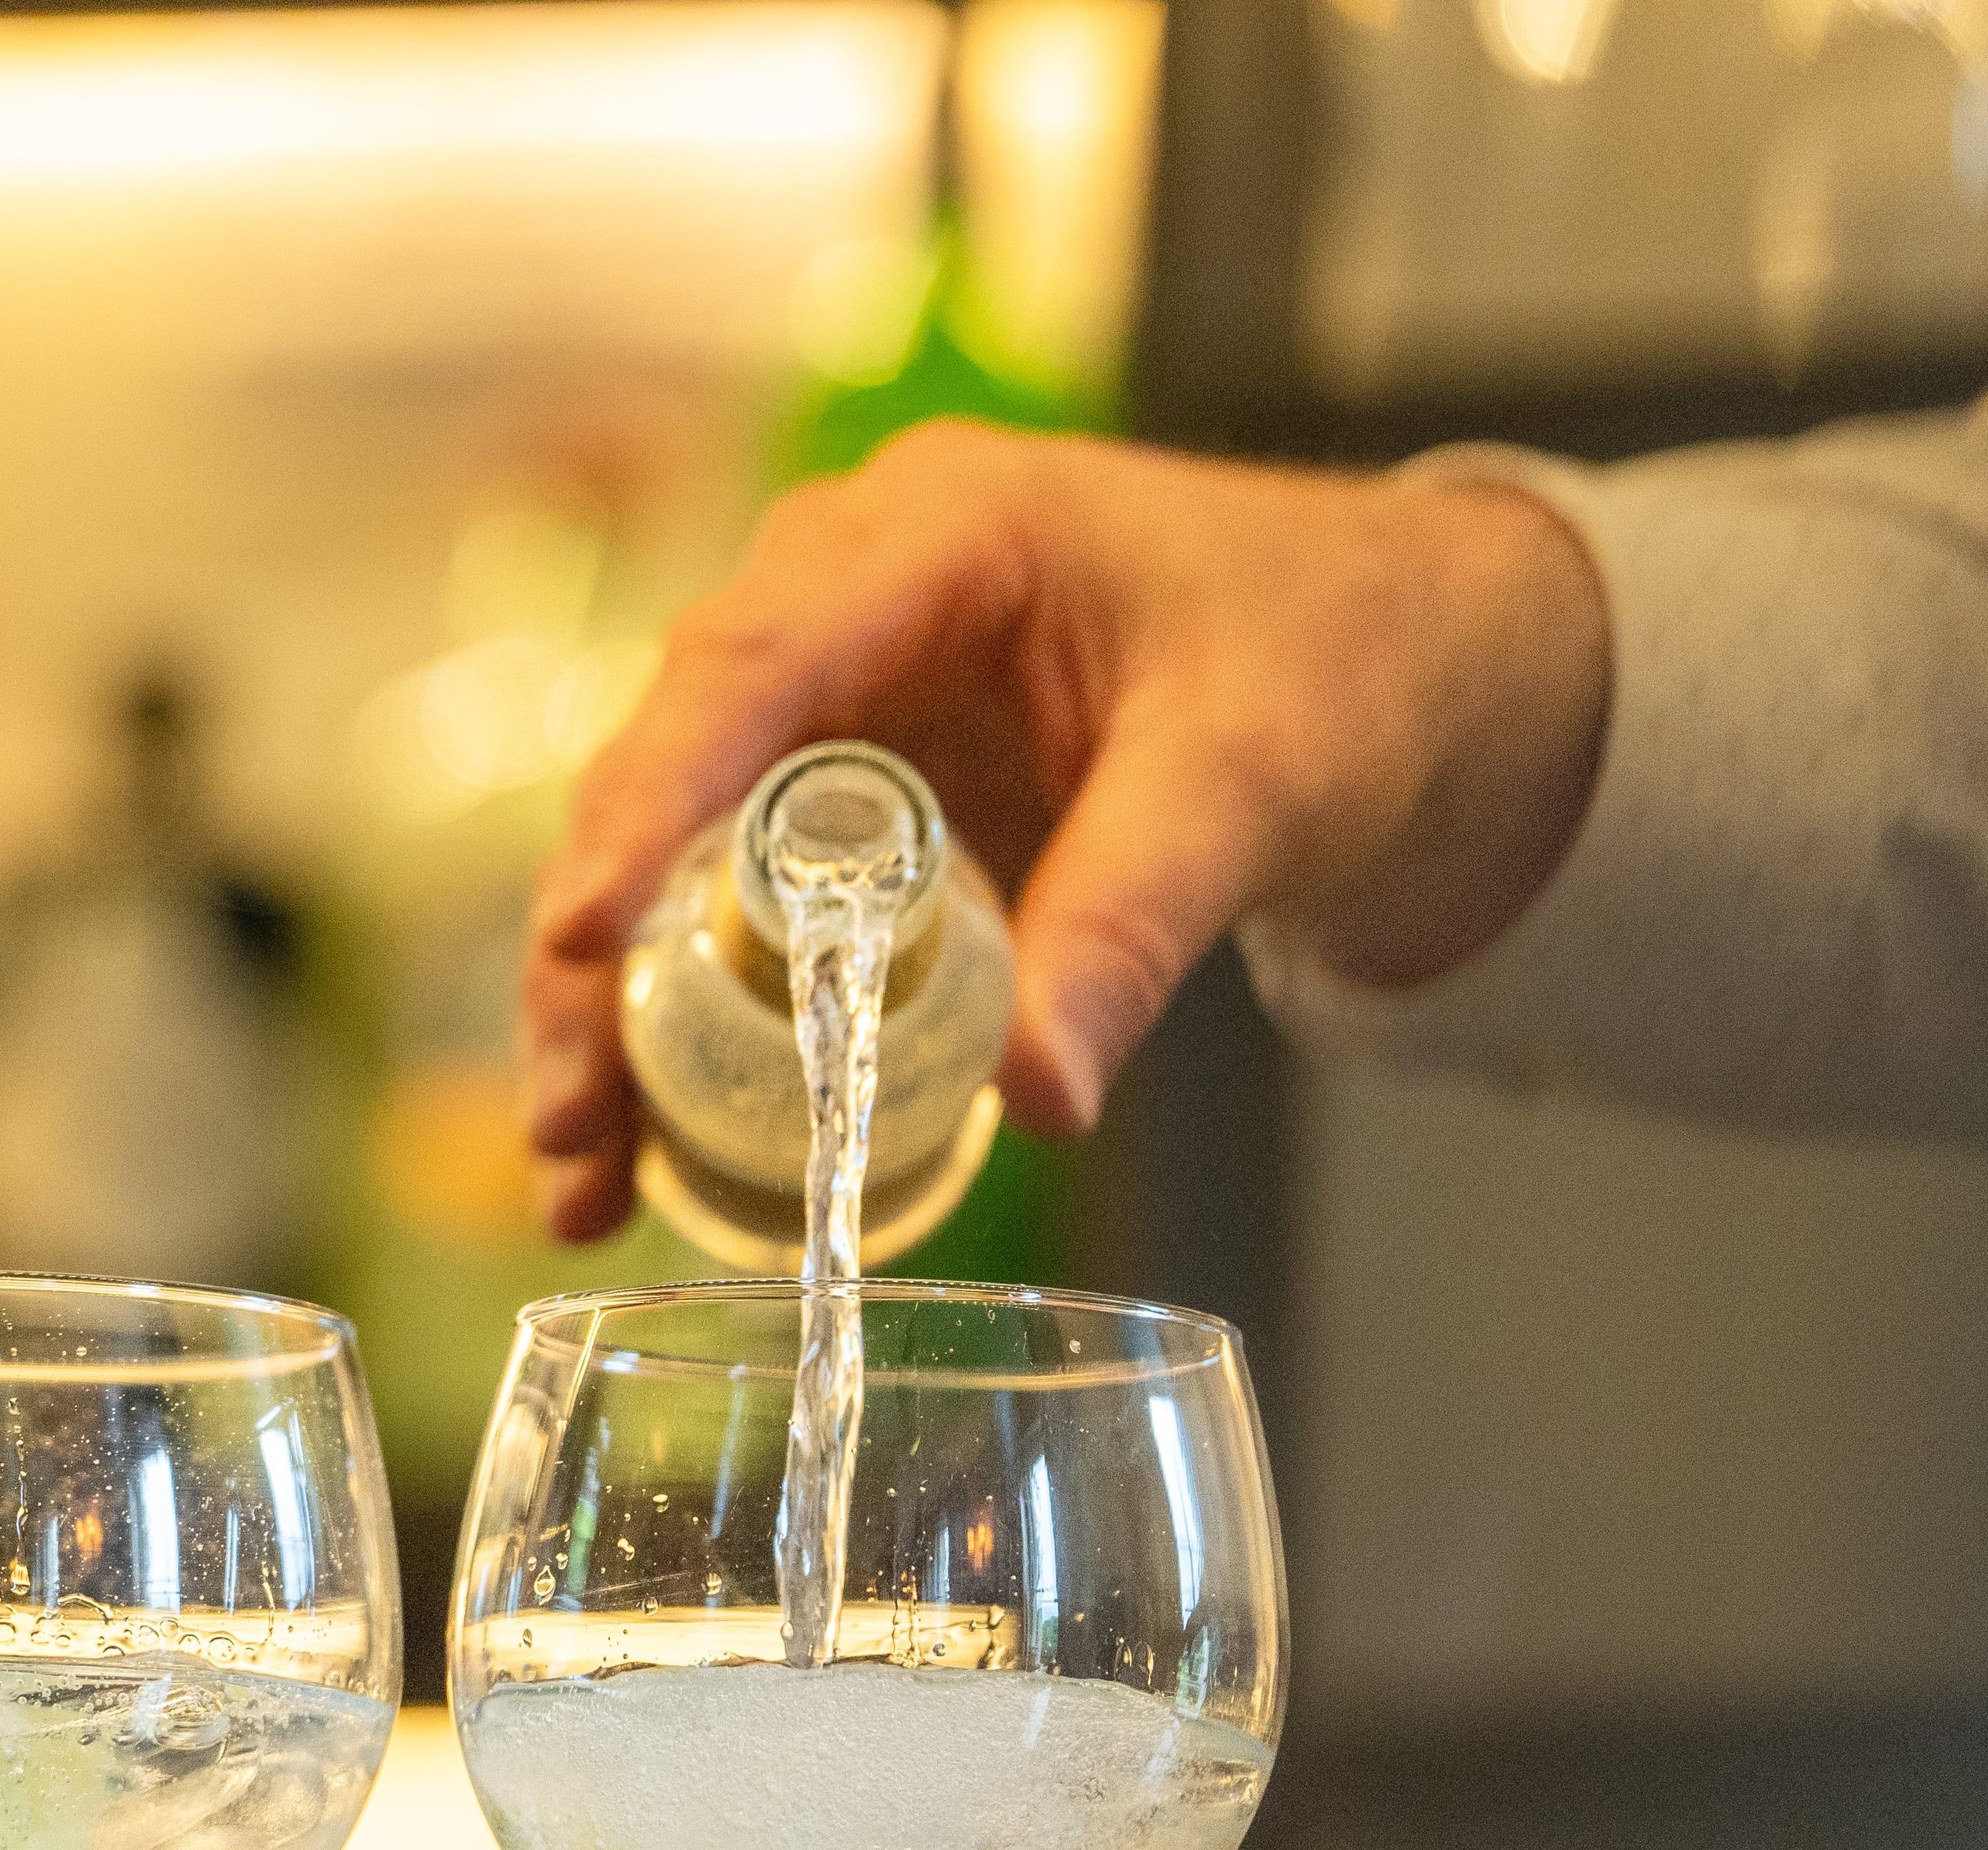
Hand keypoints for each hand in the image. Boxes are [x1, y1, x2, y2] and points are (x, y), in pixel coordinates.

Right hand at [517, 424, 1611, 1239]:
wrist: (1414, 668)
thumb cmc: (1341, 661)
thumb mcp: (1250, 787)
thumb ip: (1135, 921)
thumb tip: (1042, 1095)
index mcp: (938, 534)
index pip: (748, 663)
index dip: (648, 801)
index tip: (582, 933)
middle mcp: (851, 602)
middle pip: (670, 775)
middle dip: (598, 957)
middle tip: (572, 1118)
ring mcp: (844, 706)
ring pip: (677, 858)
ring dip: (618, 1017)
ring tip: (586, 1177)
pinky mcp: (859, 803)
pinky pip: (741, 913)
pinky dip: (693, 1030)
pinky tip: (651, 1157)